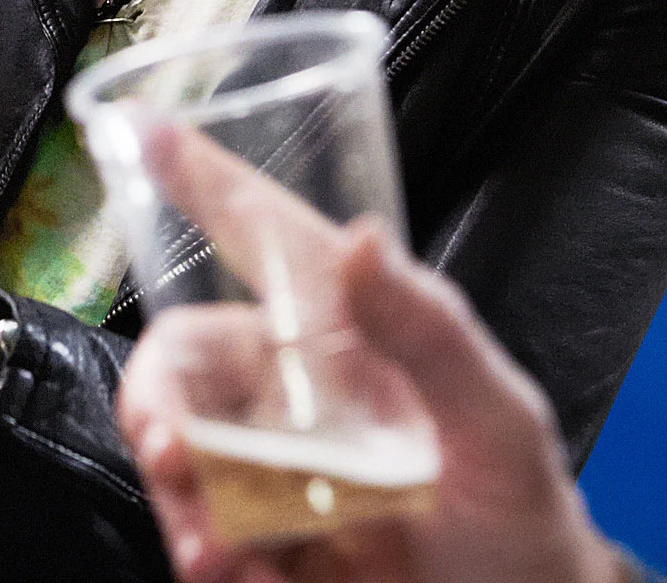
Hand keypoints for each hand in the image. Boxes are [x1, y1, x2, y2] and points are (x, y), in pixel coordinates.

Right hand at [116, 127, 624, 582]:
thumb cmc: (525, 519)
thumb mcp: (499, 422)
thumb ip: (432, 336)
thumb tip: (360, 239)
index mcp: (346, 333)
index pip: (263, 237)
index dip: (202, 178)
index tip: (141, 129)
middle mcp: (295, 390)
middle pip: (183, 362)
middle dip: (157, 405)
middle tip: (172, 457)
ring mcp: (271, 465)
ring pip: (177, 450)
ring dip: (180, 499)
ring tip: (216, 557)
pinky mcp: (259, 535)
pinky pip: (197, 529)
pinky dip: (209, 557)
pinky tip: (250, 579)